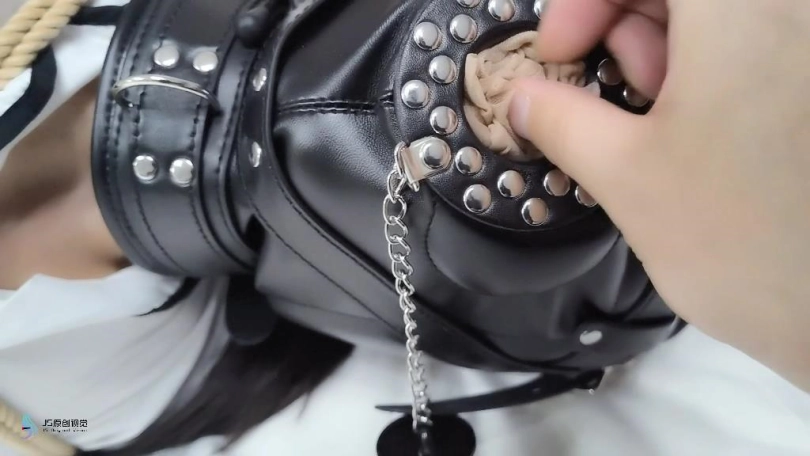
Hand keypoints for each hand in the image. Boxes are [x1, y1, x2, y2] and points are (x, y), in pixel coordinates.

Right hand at [510, 0, 809, 389]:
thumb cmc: (748, 245)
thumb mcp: (624, 176)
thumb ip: (558, 120)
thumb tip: (522, 98)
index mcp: (740, 13)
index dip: (584, 1)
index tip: (560, 53)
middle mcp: (788, 16)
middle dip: (623, 29)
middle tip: (603, 94)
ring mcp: (804, 51)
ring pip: (719, 18)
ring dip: (666, 57)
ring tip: (657, 128)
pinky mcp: (807, 90)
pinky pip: (755, 50)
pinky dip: (709, 75)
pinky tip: (697, 133)